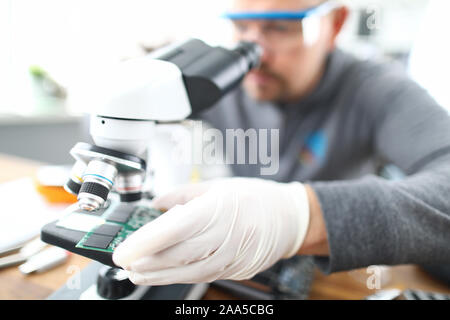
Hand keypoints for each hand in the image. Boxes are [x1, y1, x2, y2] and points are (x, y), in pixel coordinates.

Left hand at [112, 177, 309, 284]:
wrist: (289, 219)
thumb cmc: (255, 198)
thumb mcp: (218, 186)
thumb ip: (182, 195)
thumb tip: (156, 203)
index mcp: (219, 209)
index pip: (175, 229)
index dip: (145, 242)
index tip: (122, 250)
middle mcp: (225, 236)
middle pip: (177, 255)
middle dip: (145, 262)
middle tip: (122, 261)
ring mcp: (231, 257)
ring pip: (187, 272)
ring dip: (157, 275)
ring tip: (136, 272)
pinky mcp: (234, 270)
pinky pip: (201, 276)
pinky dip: (178, 277)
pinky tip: (163, 274)